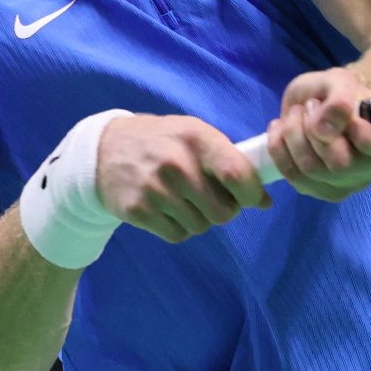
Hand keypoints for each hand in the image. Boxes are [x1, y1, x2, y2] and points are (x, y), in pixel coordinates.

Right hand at [96, 114, 270, 242]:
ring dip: (199, 219)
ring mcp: (155, 188)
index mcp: (197, 138)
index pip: (237, 174)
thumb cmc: (162, 142)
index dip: (251, 194)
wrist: (104, 150)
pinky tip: (167, 209)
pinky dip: (178, 228)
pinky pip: (177, 235)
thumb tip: (265, 201)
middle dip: (223, 210)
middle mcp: (176, 163)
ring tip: (183, 200)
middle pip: (223, 212)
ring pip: (201, 226)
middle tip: (210, 198)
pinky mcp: (138, 210)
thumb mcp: (195, 135)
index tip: (251, 198)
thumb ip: (231, 162)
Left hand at [265, 67, 370, 202]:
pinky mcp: (320, 191)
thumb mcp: (339, 81)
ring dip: (294, 134)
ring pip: (312, 169)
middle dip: (314, 129)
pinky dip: (279, 148)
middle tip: (310, 105)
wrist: (312, 103)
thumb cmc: (335, 92)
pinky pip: (294, 176)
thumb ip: (338, 99)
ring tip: (295, 113)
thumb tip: (324, 130)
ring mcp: (347, 184)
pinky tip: (280, 129)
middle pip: (340, 163)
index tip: (352, 121)